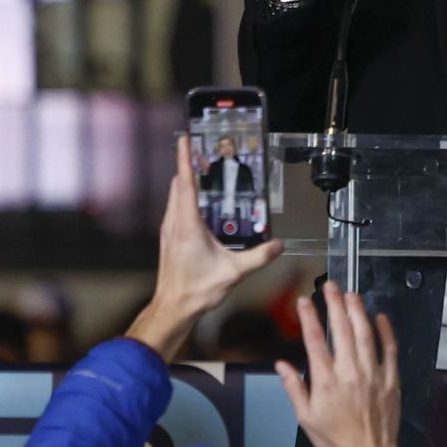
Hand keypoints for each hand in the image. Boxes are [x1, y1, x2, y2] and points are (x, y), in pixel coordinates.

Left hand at [127, 136, 284, 361]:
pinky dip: (183, 198)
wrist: (173, 307)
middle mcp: (174, 223)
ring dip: (184, 182)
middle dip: (187, 166)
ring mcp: (169, 230)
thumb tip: (278, 245)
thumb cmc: (196, 290)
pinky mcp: (169, 238)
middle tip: (199, 151)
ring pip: (174, 196)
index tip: (185, 140)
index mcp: (188, 225)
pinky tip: (196, 204)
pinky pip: (174, 208)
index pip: (185, 183)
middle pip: (178, 185)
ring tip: (198, 172)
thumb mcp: (234, 272)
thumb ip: (259, 257)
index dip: (185, 159)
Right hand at [275, 283, 401, 446]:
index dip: (309, 317)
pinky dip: (386, 331)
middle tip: (331, 286)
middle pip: (341, 330)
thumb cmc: (334, 439)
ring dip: (358, 311)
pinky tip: (380, 317)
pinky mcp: (391, 379)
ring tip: (352, 294)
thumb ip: (294, 388)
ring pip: (365, 334)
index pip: (315, 340)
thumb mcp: (305, 417)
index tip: (304, 300)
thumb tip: (282, 364)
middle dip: (335, 304)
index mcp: (326, 381)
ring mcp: (373, 374)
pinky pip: (390, 350)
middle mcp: (350, 372)